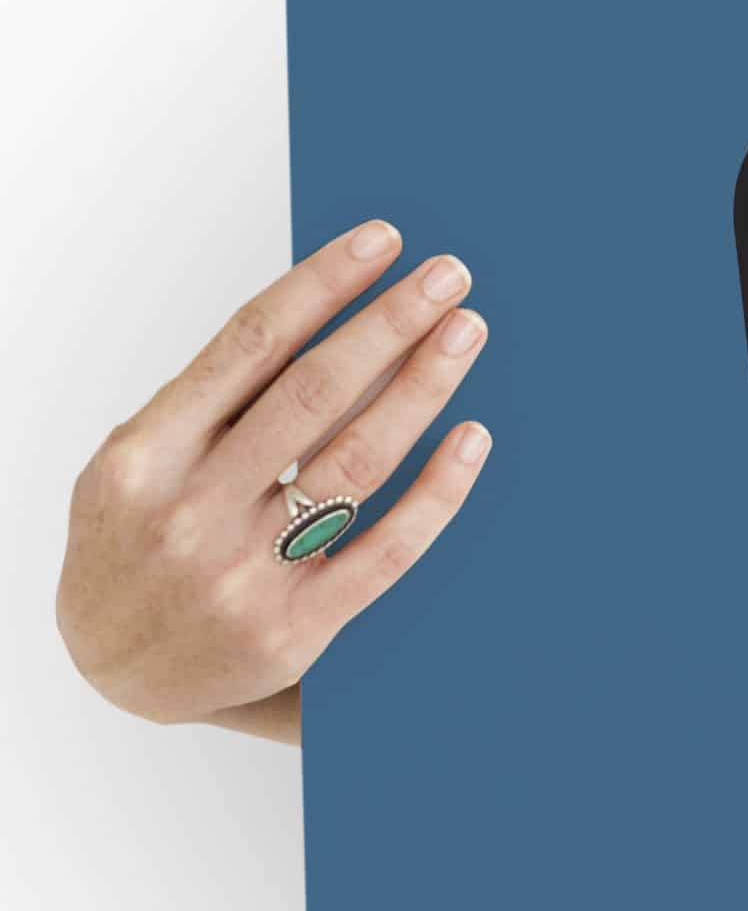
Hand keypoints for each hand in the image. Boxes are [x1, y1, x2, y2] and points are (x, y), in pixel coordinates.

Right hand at [57, 220, 491, 740]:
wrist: (113, 669)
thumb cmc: (136, 545)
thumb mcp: (134, 464)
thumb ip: (207, 404)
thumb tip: (317, 317)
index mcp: (145, 453)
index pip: (249, 345)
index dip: (322, 285)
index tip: (381, 241)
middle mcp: (192, 507)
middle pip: (313, 392)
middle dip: (387, 323)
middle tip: (448, 276)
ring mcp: (245, 571)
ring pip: (356, 460)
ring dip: (421, 386)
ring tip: (465, 332)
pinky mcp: (297, 626)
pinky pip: (387, 548)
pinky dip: (436, 490)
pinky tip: (471, 438)